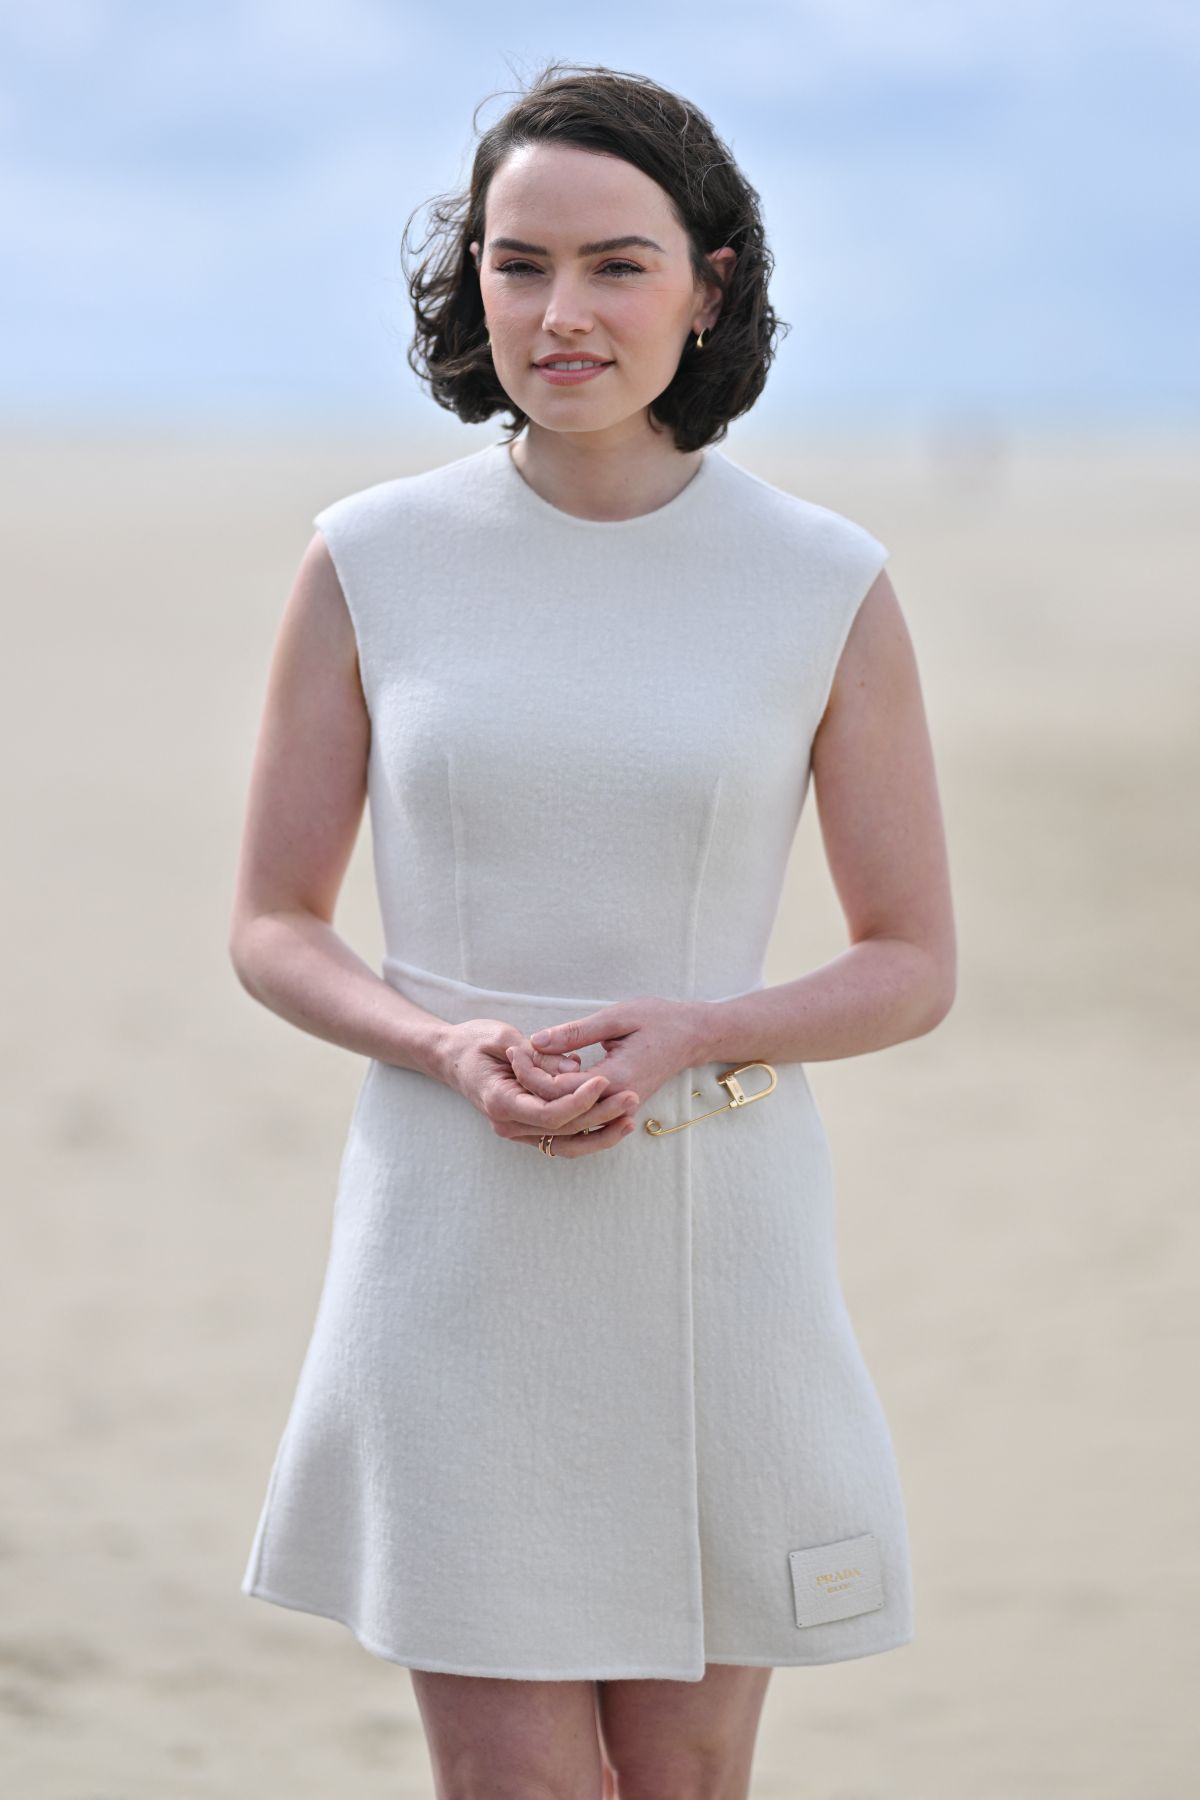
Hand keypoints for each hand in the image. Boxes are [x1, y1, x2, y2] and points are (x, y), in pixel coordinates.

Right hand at [441, 1018, 640, 1156]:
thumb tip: (575, 1067)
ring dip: (600, 1134)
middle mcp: (508, 1124)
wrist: (450, 1057)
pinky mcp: (528, 1128)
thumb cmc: (474, 1041)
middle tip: (632, 1096)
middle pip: (563, 1130)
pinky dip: (589, 1134)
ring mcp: (518, 1130)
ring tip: (630, 1118)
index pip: (549, 1113)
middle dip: (600, 1115)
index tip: (605, 1080)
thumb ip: (540, 1056)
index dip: (580, 1100)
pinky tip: (615, 1122)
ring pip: (566, 1143)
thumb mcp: (503, 1036)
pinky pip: (562, 1138)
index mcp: (500, 1102)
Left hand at [505, 996, 706, 1121]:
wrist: (692, 1037)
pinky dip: (561, 1107)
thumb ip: (576, 1033)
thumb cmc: (658, 1020)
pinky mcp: (621, 1110)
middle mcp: (618, 1103)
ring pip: (570, 1120)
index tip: (515, 1050)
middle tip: (512, 1059)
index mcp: (615, 1080)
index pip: (558, 1088)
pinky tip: (543, 1088)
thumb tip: (537, 1041)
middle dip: (530, 1087)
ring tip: (520, 1077)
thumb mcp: (616, 1017)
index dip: (530, 1072)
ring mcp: (621, 1111)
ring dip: (542, 1101)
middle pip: (559, 1110)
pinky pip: (584, 1119)